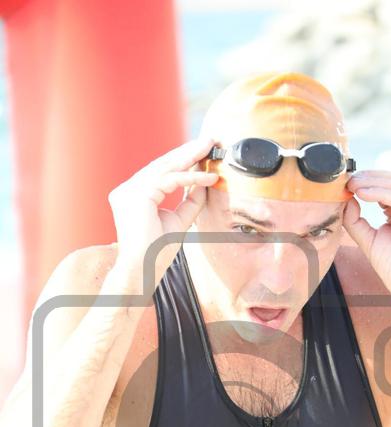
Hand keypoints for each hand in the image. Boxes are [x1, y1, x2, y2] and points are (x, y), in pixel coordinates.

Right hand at [108, 136, 218, 291]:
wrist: (143, 271)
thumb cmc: (157, 252)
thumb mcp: (180, 220)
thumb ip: (191, 200)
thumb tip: (205, 180)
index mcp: (133, 195)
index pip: (160, 171)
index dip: (183, 160)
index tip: (204, 151)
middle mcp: (127, 190)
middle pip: (162, 164)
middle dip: (188, 150)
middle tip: (211, 139)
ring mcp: (128, 191)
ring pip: (165, 167)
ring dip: (191, 157)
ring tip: (211, 147)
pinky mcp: (136, 196)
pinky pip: (169, 180)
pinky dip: (191, 177)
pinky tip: (209, 176)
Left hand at [343, 170, 390, 318]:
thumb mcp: (368, 241)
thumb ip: (356, 222)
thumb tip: (346, 201)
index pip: (384, 187)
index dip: (365, 182)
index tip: (344, 184)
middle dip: (368, 177)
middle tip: (347, 180)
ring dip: (372, 182)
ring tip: (353, 185)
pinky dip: (381, 193)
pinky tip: (364, 194)